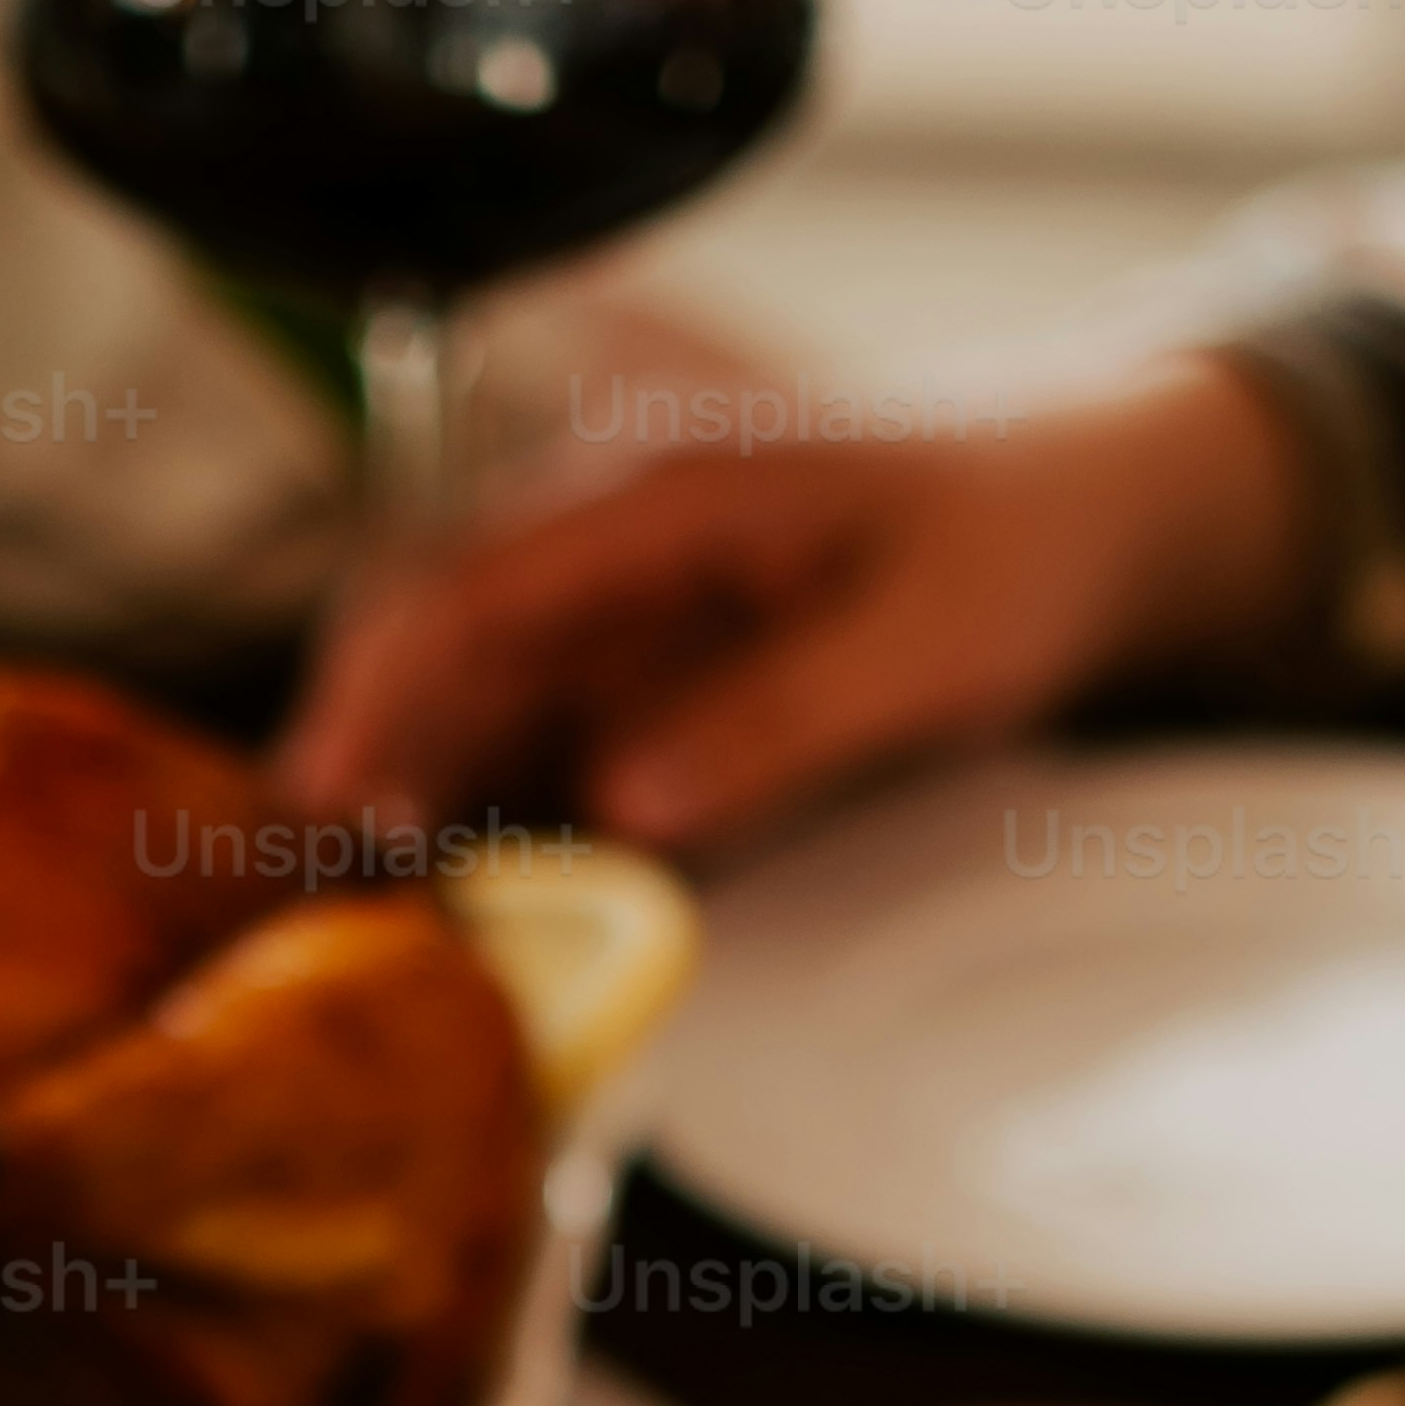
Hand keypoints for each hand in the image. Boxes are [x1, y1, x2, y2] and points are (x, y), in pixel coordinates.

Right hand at [282, 358, 1321, 855]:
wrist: (1086, 515)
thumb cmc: (1014, 549)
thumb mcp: (922, 647)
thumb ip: (775, 723)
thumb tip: (629, 804)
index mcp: (665, 493)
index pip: (472, 586)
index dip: (385, 692)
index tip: (326, 796)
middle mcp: (617, 541)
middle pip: (438, 643)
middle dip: (366, 753)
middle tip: (317, 890)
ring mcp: (626, 609)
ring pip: (473, 699)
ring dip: (419, 798)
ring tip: (374, 912)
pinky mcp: (646, 672)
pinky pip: (537, 740)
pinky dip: (491, 811)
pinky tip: (468, 894)